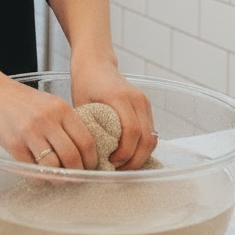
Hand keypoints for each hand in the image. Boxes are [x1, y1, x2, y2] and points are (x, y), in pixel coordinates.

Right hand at [0, 75, 98, 171]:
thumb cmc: (23, 100)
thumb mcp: (50, 104)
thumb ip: (66, 123)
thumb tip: (84, 151)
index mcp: (61, 109)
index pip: (86, 140)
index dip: (91, 159)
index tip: (90, 166)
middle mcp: (47, 120)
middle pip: (72, 157)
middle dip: (77, 173)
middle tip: (76, 177)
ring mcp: (29, 133)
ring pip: (53, 167)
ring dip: (59, 178)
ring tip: (58, 178)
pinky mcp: (14, 145)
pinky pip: (33, 171)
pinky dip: (40, 179)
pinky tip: (41, 176)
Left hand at [70, 53, 156, 169]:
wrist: (96, 63)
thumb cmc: (85, 83)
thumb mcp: (82, 105)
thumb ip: (89, 128)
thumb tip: (90, 158)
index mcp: (120, 98)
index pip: (132, 132)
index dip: (124, 153)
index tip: (111, 162)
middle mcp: (137, 100)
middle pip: (147, 139)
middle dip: (135, 160)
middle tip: (118, 170)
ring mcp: (145, 102)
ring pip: (152, 138)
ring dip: (140, 156)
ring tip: (122, 165)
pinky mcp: (147, 106)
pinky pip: (151, 132)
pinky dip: (142, 147)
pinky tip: (128, 154)